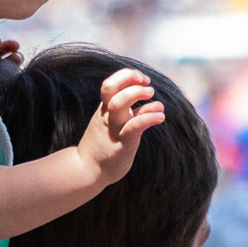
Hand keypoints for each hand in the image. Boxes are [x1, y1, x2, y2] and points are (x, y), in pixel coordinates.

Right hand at [77, 69, 164, 185]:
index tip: (141, 79)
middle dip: (130, 79)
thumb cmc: (104, 146)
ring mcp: (113, 129)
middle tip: (148, 85)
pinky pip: (134, 126)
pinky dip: (149, 117)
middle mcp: (107, 116)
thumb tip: (151, 102)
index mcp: (104, 109)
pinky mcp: (122, 143)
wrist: (87, 170)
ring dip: (137, 94)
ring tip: (153, 97)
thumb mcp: (114, 123)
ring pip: (119, 104)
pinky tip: (160, 117)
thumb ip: (129, 111)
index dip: (126, 76)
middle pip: (111, 88)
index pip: (110, 84)